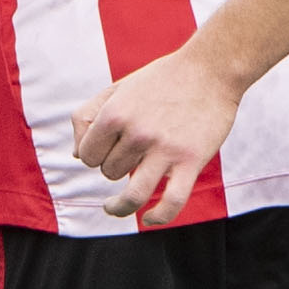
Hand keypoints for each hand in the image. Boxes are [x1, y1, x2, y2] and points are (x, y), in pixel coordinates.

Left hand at [72, 47, 243, 223]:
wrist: (211, 69)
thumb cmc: (162, 79)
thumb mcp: (118, 89)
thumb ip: (88, 116)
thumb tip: (78, 156)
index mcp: (114, 114)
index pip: (88, 156)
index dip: (96, 156)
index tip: (111, 149)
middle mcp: (136, 133)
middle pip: (109, 173)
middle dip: (117, 166)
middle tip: (133, 154)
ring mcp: (164, 149)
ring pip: (131, 195)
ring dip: (121, 204)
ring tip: (115, 206)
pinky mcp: (191, 161)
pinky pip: (171, 202)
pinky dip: (158, 217)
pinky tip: (149, 219)